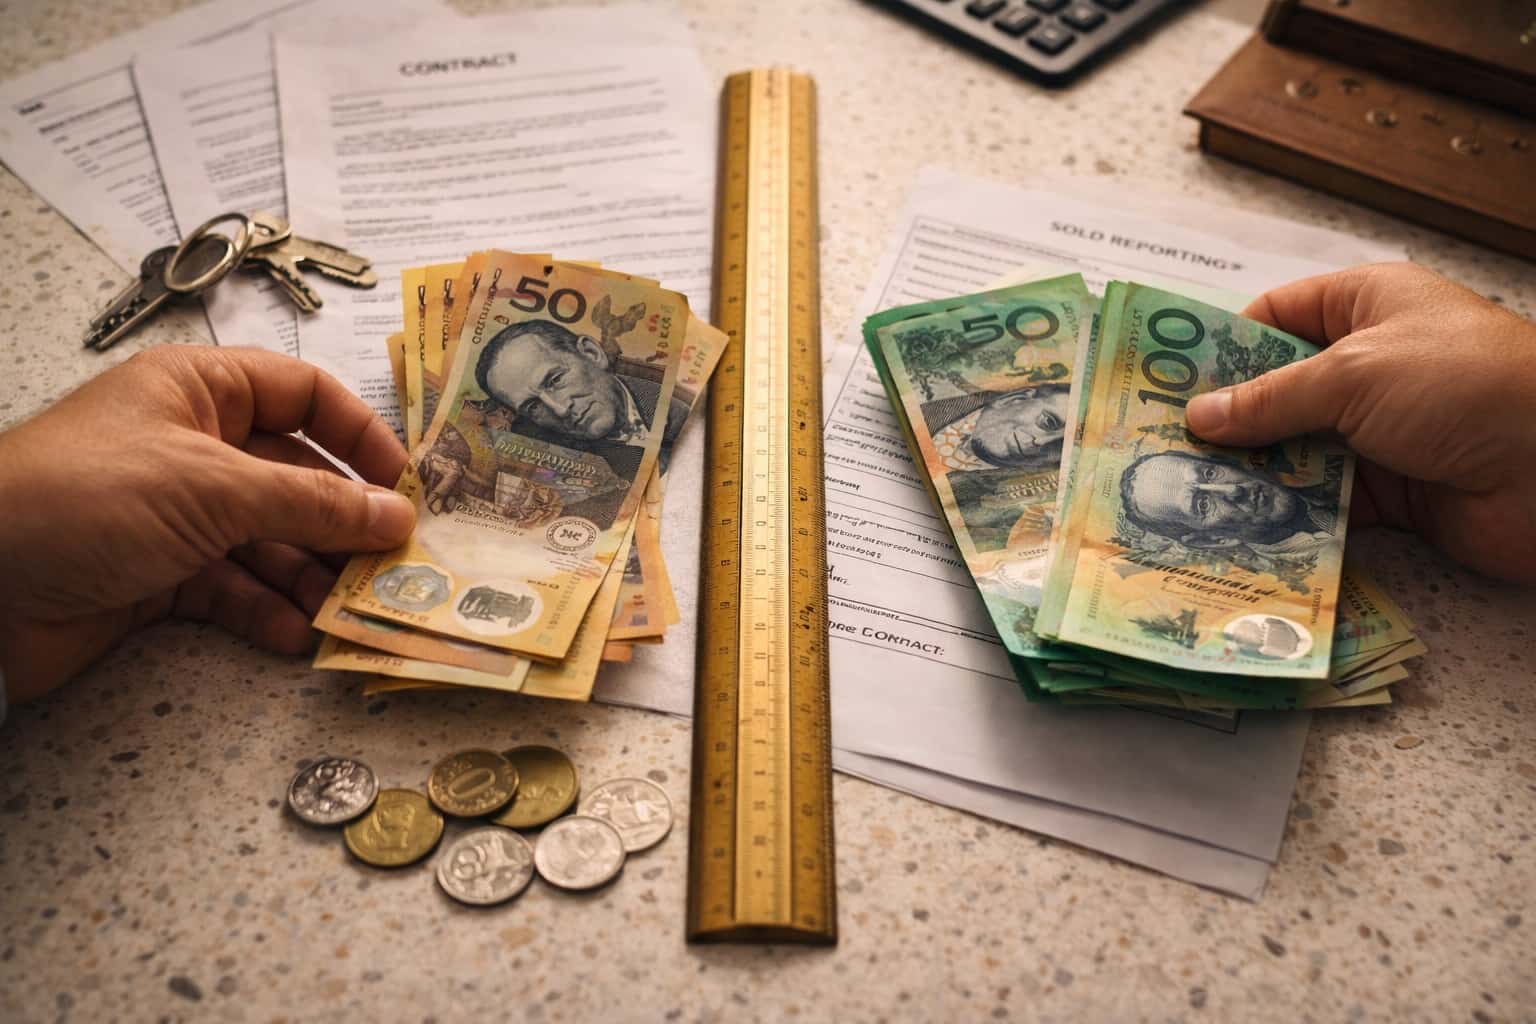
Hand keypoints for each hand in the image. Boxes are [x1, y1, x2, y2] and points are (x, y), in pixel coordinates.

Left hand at [0, 346, 415, 703]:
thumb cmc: (86, 499)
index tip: (406, 486)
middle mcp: (193, 447)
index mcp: (199, 391)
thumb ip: (313, 503)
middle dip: (344, 522)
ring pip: (270, 541)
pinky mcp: (158, 578)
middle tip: (395, 564)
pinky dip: (266, 612)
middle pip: (295, 477)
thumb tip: (397, 516)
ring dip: (312, 576)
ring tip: (352, 610)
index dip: (359, 436)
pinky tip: (295, 636)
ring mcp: (176, 515)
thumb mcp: (211, 487)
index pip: (303, 396)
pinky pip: (232, 590)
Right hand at [1185, 262, 1535, 582]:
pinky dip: (1284, 516)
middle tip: (1158, 446)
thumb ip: (1270, 398)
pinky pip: (1320, 503)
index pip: (1276, 316)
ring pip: (1292, 451)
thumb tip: (1199, 416)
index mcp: (1367, 306)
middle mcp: (1369, 365)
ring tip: (1182, 493)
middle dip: (1225, 420)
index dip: (1221, 346)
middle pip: (1276, 390)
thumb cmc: (1463, 385)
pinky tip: (1234, 528)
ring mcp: (1378, 432)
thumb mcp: (1353, 373)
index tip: (1165, 381)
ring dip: (1248, 473)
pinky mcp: (1389, 493)